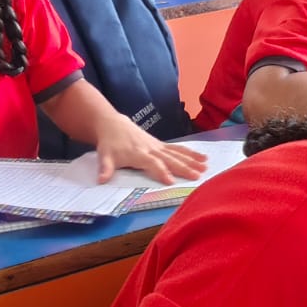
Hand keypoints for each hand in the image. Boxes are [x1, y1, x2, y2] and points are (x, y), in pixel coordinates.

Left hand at [91, 115, 207, 183]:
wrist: (113, 124)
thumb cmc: (110, 143)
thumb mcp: (104, 156)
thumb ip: (105, 169)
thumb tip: (101, 180)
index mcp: (139, 154)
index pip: (153, 164)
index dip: (161, 172)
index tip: (170, 181)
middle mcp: (151, 149)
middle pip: (170, 159)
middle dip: (184, 167)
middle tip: (197, 176)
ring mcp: (158, 146)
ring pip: (177, 153)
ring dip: (192, 159)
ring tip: (205, 166)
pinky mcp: (160, 144)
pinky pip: (177, 148)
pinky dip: (190, 152)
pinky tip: (202, 157)